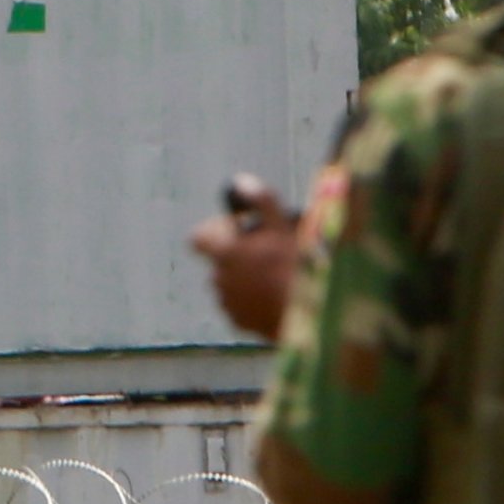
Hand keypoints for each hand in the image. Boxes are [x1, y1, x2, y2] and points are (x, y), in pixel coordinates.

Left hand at [191, 180, 302, 339]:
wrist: (305, 316)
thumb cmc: (293, 269)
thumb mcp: (281, 228)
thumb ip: (261, 201)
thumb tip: (241, 181)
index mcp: (225, 254)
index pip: (198, 238)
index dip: (213, 232)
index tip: (235, 233)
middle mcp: (219, 279)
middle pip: (219, 261)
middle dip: (237, 257)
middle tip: (265, 254)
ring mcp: (227, 303)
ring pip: (230, 284)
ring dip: (244, 279)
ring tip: (273, 278)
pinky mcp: (238, 322)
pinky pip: (239, 306)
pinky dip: (251, 300)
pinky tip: (273, 297)